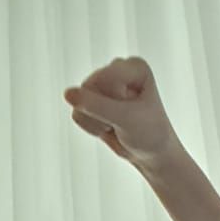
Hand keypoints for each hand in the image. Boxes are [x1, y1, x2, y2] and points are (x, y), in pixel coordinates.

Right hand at [63, 56, 180, 166]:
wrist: (152, 153)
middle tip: (126, 118)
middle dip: (105, 110)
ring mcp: (103, 85)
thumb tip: (67, 94)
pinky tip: (109, 127)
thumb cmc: (151, 133)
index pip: (105, 77)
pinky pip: (77, 114)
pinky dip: (92, 127)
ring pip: (79, 100)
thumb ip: (97, 105)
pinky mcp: (91, 101)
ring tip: (119, 123)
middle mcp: (118, 70)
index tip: (135, 108)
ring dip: (98, 120)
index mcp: (135, 67)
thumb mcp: (127, 118)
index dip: (115, 99)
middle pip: (90, 87)